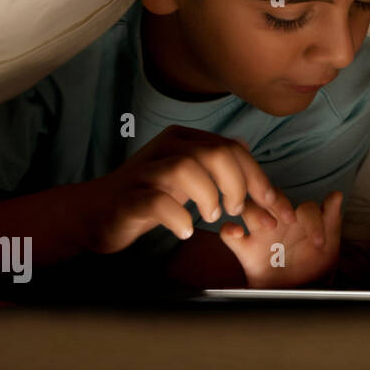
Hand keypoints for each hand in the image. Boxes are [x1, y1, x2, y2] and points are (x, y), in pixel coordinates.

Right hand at [77, 125, 293, 253]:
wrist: (95, 214)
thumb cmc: (152, 199)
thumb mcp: (195, 184)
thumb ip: (228, 181)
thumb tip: (266, 182)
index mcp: (185, 139)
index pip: (232, 149)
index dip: (259, 178)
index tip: (274, 207)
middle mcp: (166, 148)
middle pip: (214, 152)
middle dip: (237, 184)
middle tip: (236, 210)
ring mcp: (144, 171)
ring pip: (186, 168)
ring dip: (208, 196)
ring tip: (212, 216)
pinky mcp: (127, 197)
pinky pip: (156, 200)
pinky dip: (177, 216)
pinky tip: (184, 230)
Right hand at [220, 190, 343, 287]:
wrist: (296, 295)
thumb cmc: (313, 269)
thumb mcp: (329, 246)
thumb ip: (332, 220)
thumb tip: (336, 195)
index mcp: (301, 220)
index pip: (305, 207)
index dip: (313, 220)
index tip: (319, 242)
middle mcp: (280, 222)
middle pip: (272, 197)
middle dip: (278, 202)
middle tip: (289, 220)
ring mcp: (260, 233)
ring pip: (249, 208)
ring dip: (256, 211)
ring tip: (268, 226)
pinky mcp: (245, 249)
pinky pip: (228, 233)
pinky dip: (229, 229)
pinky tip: (238, 233)